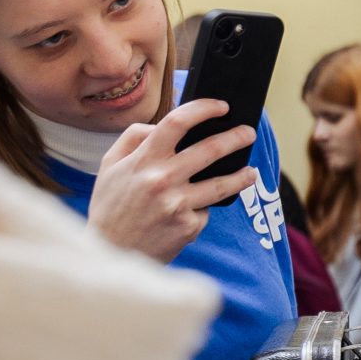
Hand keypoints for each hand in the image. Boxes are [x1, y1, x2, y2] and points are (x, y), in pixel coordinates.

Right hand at [86, 97, 259, 262]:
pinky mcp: (187, 227)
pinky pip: (203, 212)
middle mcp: (162, 180)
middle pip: (210, 150)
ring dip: (242, 176)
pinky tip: (191, 215)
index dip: (203, 109)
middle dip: (235, 137)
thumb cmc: (110, 206)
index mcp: (142, 160)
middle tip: (249, 132)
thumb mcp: (110, 166)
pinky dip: (200, 211)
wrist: (109, 253)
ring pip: (221, 185)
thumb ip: (132, 139)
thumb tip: (159, 126)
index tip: (221, 106)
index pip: (176, 123)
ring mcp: (177, 205)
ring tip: (251, 172)